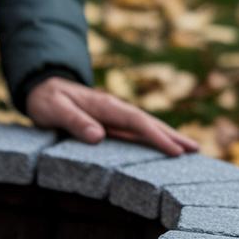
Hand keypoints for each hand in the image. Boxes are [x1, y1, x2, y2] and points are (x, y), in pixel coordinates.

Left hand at [25, 77, 199, 155]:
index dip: (157, 137)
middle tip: (196, 150)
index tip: (175, 151)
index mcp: (105, 106)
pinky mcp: (111, 122)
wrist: (41, 86)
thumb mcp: (54, 109)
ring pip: (146, 127)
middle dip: (173, 136)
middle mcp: (115, 109)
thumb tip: (98, 136)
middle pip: (149, 123)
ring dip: (168, 137)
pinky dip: (153, 139)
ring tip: (190, 150)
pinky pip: (136, 132)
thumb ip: (74, 121)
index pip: (137, 123)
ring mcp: (115, 115)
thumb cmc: (46, 100)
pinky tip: (163, 149)